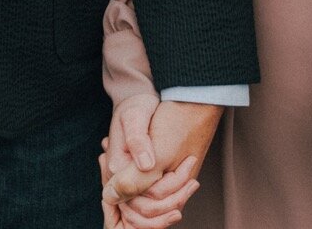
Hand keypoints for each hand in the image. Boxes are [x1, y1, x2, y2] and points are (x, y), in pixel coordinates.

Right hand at [100, 94, 207, 227]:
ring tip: (193, 181)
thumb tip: (145, 165)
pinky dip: (172, 196)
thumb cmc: (137, 106)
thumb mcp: (134, 117)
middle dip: (173, 199)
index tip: (189, 175)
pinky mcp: (141, 180)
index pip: (140, 196)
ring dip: (175, 199)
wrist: (138, 102)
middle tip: (194, 181)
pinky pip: (155, 202)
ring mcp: (131, 181)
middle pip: (146, 209)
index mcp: (117, 168)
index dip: (166, 191)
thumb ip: (137, 141)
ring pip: (152, 209)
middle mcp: (122, 179)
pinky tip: (188, 182)